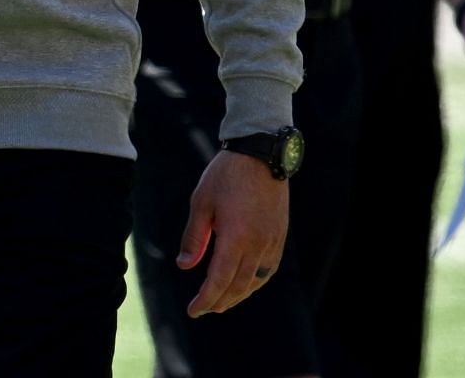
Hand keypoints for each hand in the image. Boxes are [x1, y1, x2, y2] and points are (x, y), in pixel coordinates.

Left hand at [179, 149, 288, 315]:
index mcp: (236, 237)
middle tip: (203, 309)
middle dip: (219, 302)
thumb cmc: (226, 176)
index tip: (193, 311)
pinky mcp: (279, 237)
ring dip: (237, 296)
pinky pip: (268, 270)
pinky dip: (254, 283)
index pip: (219, 280)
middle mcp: (258, 244)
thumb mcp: (201, 203)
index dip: (206, 299)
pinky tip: (244, 284)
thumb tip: (184, 266)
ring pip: (255, 282)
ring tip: (221, 302)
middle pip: (238, 286)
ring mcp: (272, 242)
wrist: (261, 154)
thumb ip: (194, 237)